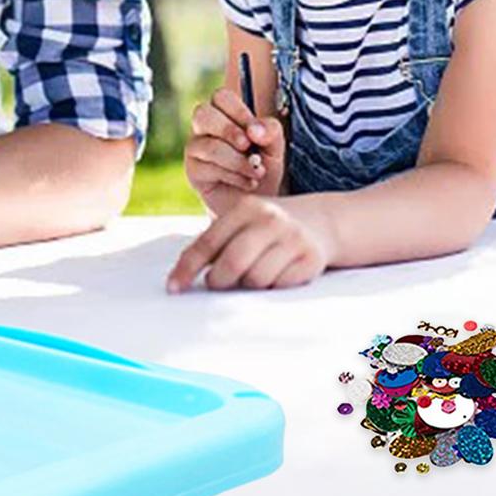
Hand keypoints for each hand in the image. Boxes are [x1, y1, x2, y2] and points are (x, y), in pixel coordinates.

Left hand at [166, 195, 330, 292]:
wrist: (321, 221)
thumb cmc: (268, 227)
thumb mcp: (241, 222)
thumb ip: (215, 243)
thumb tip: (181, 277)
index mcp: (246, 208)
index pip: (208, 243)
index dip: (187, 268)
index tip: (174, 288)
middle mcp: (271, 220)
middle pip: (232, 264)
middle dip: (218, 282)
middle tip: (218, 284)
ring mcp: (294, 238)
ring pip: (256, 280)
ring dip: (247, 286)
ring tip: (252, 273)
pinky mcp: (311, 259)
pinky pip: (279, 286)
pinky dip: (272, 287)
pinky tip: (277, 273)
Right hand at [184, 89, 284, 213]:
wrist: (258, 202)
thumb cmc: (263, 168)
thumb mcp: (275, 148)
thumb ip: (270, 132)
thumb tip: (254, 131)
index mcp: (225, 114)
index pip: (221, 97)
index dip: (239, 111)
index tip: (256, 132)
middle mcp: (205, 128)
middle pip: (202, 114)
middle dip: (229, 130)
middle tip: (248, 146)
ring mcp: (196, 149)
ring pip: (209, 145)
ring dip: (237, 160)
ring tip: (257, 172)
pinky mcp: (194, 171)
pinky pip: (209, 168)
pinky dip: (234, 176)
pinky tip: (248, 183)